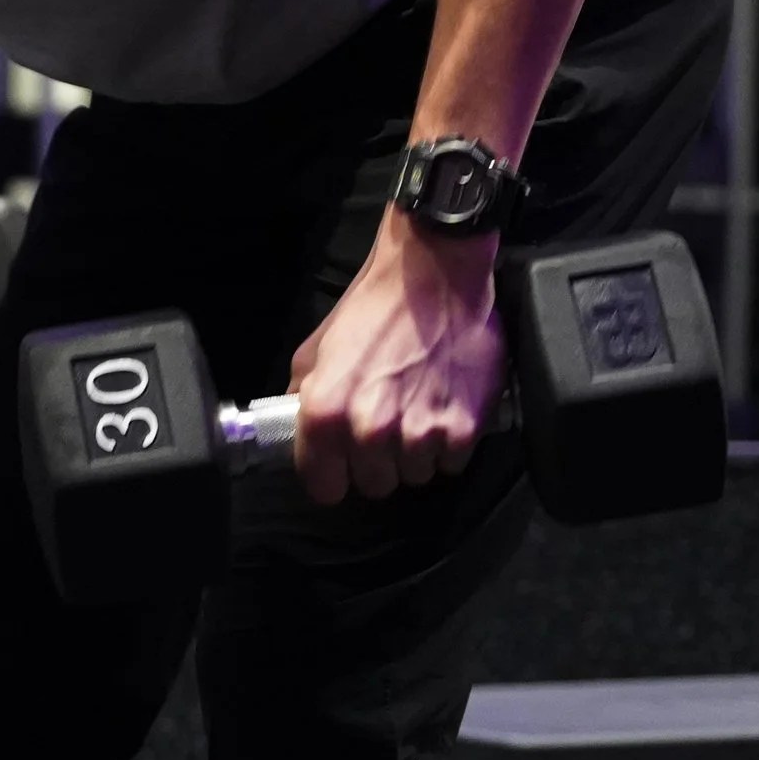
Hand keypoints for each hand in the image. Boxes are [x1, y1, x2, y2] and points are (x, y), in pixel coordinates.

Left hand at [291, 210, 504, 502]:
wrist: (435, 271)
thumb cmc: (376, 304)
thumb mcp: (318, 345)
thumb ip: (303, 394)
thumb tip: (295, 427)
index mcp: (326, 411)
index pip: (324, 487)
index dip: (334, 475)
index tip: (343, 465)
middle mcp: (370, 428)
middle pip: (375, 485)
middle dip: (379, 461)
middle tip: (389, 424)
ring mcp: (419, 433)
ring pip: (415, 476)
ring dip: (417, 453)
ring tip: (420, 410)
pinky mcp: (463, 429)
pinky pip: (451, 464)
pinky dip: (450, 444)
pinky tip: (445, 409)